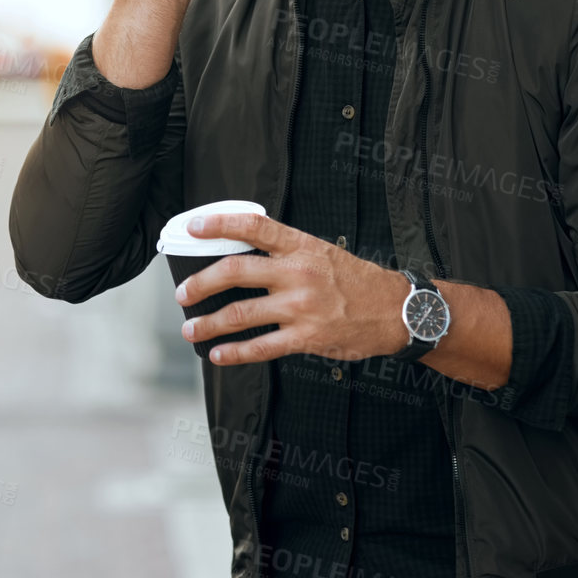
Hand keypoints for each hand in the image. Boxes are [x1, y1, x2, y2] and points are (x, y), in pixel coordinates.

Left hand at [173, 210, 410, 364]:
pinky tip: (218, 354)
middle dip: (200, 283)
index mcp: (301, 246)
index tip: (193, 226)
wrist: (395, 310)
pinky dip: (234, 352)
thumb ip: (286, 252)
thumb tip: (241, 255)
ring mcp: (301, 306)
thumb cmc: (356, 280)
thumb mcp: (323, 252)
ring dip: (208, 323)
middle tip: (182, 293)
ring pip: (240, 313)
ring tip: (191, 328)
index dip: (218, 223)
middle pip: (235, 271)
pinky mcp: (307, 337)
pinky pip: (261, 347)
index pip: (253, 226)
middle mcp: (298, 272)